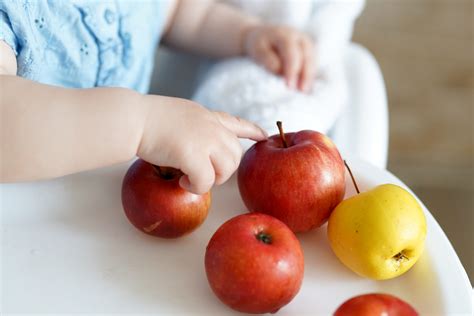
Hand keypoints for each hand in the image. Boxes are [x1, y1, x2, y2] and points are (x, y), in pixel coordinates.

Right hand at [137, 95, 266, 193]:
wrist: (133, 118)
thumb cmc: (146, 119)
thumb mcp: (178, 116)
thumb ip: (193, 129)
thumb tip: (195, 149)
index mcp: (207, 116)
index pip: (236, 123)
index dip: (252, 130)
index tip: (264, 135)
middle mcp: (212, 126)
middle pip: (235, 155)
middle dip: (223, 170)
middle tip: (201, 173)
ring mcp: (206, 139)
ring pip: (226, 170)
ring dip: (211, 180)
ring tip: (191, 178)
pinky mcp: (194, 155)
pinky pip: (205, 182)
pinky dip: (195, 187)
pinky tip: (182, 181)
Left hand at [243, 24, 316, 91]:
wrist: (263, 35)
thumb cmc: (259, 44)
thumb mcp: (258, 50)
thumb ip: (269, 61)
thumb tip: (281, 72)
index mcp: (285, 35)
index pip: (292, 54)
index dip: (292, 71)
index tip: (289, 86)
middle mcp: (300, 38)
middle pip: (307, 57)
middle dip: (305, 75)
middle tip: (301, 91)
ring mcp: (306, 44)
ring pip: (312, 61)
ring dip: (309, 77)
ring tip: (304, 92)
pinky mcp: (309, 51)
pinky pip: (312, 64)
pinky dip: (310, 76)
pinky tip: (305, 88)